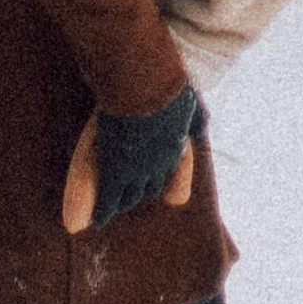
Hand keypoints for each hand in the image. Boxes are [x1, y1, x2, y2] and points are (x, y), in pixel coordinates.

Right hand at [89, 82, 205, 224]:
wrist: (145, 84)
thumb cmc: (165, 85)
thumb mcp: (188, 102)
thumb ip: (195, 117)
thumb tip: (203, 126)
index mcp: (177, 145)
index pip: (170, 171)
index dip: (160, 176)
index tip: (154, 181)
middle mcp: (161, 163)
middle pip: (152, 186)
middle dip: (142, 190)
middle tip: (131, 197)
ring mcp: (138, 170)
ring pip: (132, 196)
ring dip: (124, 202)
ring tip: (115, 207)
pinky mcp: (117, 172)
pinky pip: (109, 200)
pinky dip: (104, 211)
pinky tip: (99, 219)